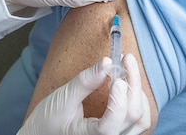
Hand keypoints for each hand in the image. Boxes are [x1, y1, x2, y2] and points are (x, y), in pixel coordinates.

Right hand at [18, 54, 150, 134]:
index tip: (116, 75)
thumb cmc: (48, 121)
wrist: (43, 133)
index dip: (118, 100)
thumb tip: (107, 62)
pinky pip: (139, 122)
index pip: (110, 125)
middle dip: (132, 83)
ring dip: (137, 92)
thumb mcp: (63, 99)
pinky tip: (127, 85)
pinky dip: (137, 101)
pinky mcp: (120, 134)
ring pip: (141, 120)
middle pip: (132, 116)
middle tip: (126, 58)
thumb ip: (85, 82)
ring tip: (127, 69)